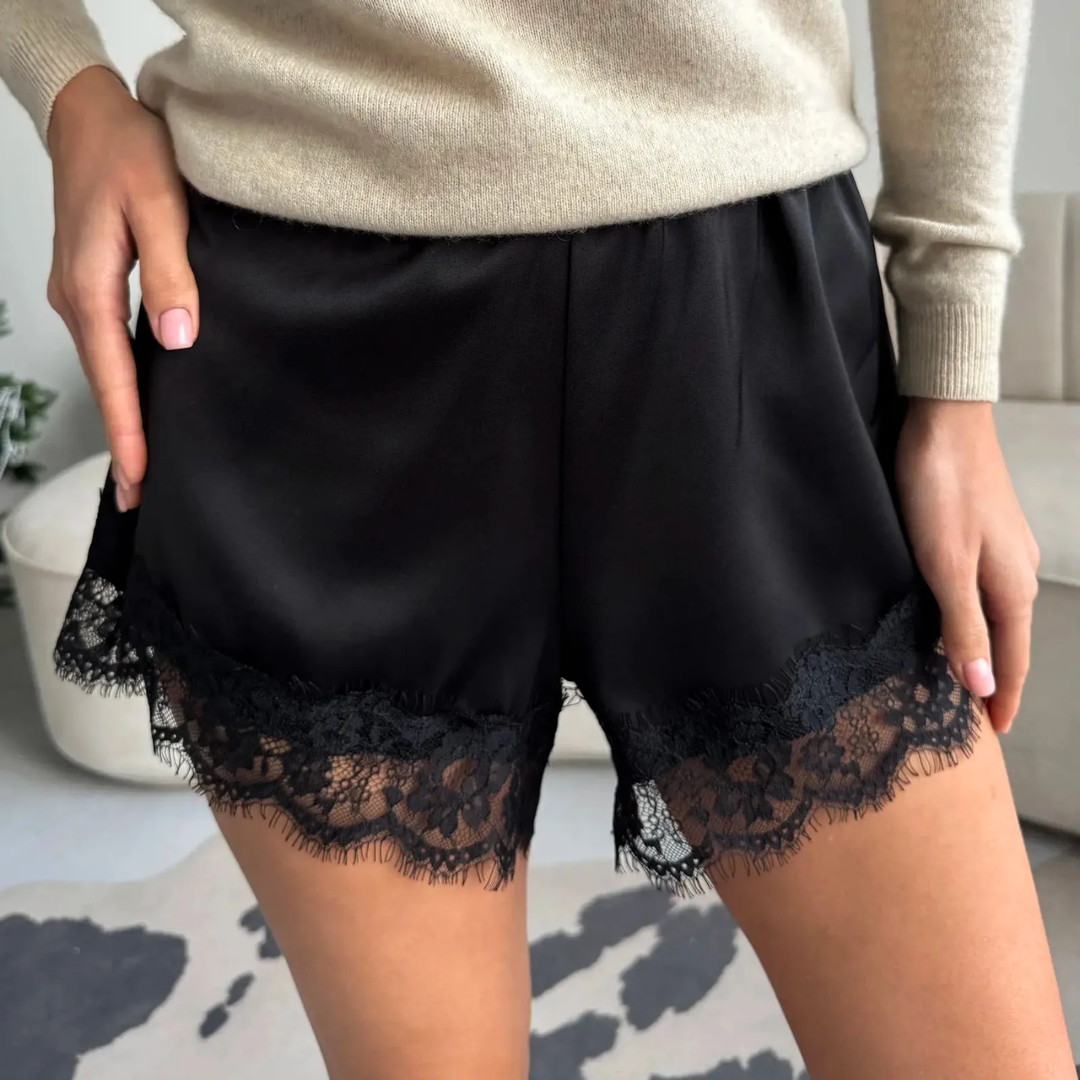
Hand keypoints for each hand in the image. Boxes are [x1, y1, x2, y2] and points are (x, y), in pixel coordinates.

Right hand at [46, 65, 198, 511]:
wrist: (90, 113)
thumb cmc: (130, 152)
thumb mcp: (160, 206)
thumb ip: (171, 273)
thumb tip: (179, 338)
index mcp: (91, 288)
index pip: (113, 376)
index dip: (128, 430)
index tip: (140, 478)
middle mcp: (77, 299)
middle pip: (104, 383)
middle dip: (122, 439)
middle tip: (140, 496)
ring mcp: (79, 293)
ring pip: (103, 368)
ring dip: (122, 414)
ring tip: (141, 462)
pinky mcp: (90, 284)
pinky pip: (106, 347)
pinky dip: (120, 382)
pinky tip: (138, 399)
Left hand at [895, 398, 1039, 733]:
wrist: (943, 420)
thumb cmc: (942, 492)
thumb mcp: (946, 567)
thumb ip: (964, 627)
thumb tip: (982, 686)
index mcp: (1012, 588)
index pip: (1012, 661)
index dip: (1001, 698)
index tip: (993, 734)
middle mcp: (1015, 573)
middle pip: (1008, 642)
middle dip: (995, 680)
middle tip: (976, 717)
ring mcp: (1002, 550)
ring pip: (996, 615)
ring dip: (983, 649)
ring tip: (965, 678)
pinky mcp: (982, 532)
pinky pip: (983, 591)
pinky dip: (972, 617)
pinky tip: (954, 619)